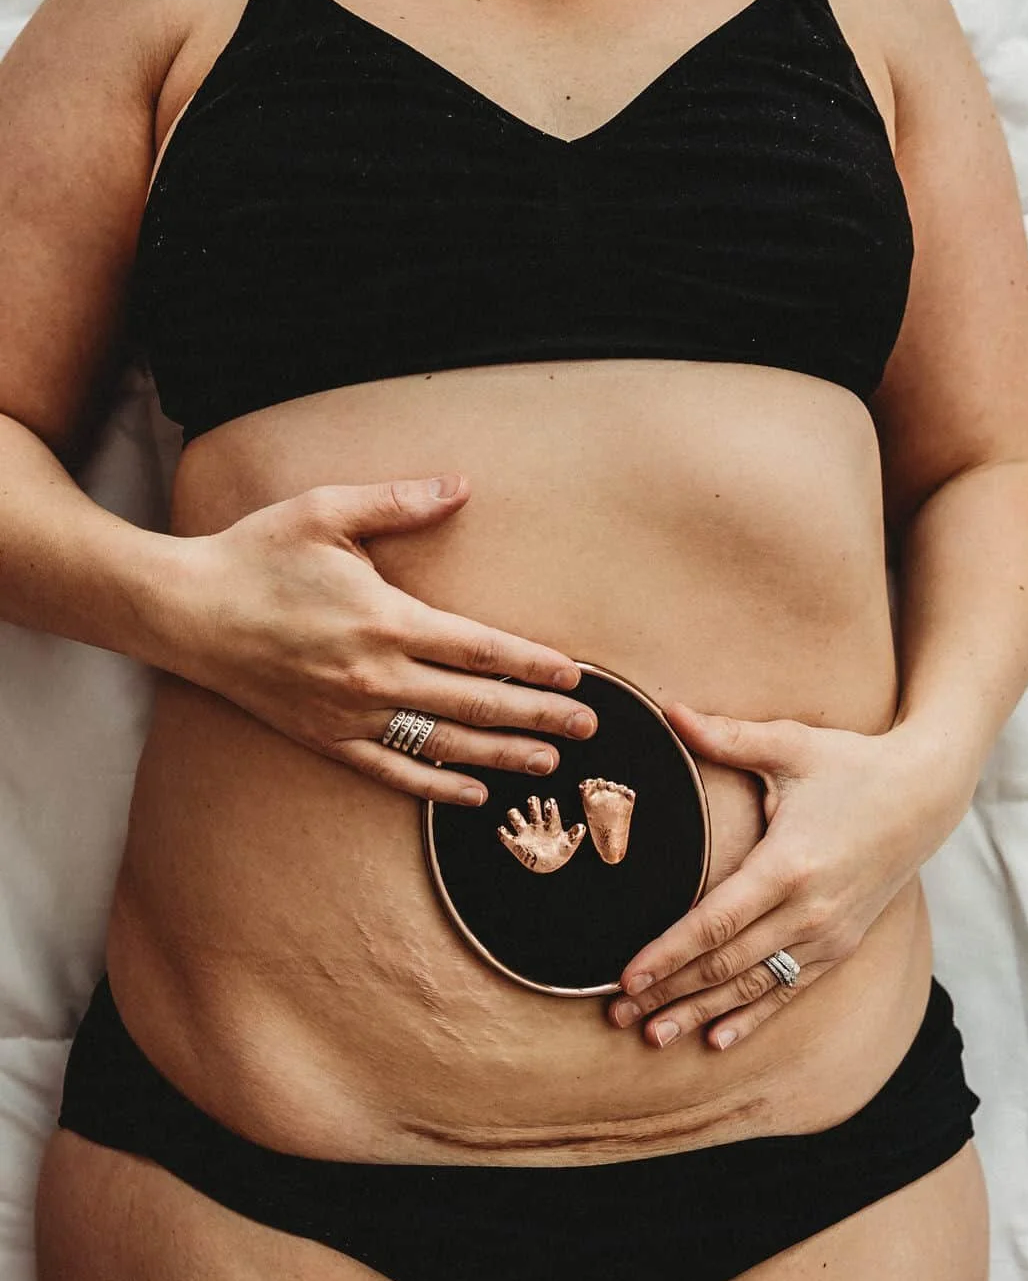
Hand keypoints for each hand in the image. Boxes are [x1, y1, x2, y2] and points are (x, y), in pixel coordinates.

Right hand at [173, 475, 596, 803]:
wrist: (186, 612)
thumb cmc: (256, 554)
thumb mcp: (326, 512)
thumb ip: (399, 501)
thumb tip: (462, 485)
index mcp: (386, 619)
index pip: (481, 649)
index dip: (533, 665)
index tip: (574, 677)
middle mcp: (376, 676)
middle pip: (476, 703)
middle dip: (539, 717)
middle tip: (588, 729)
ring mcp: (351, 715)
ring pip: (444, 745)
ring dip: (502, 755)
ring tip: (549, 764)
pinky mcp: (326, 739)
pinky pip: (392, 772)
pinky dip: (437, 787)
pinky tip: (474, 795)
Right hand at [497, 796, 585, 871]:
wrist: (548, 868)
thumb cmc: (559, 854)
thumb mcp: (569, 845)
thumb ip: (575, 836)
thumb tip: (581, 827)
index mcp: (550, 823)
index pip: (549, 808)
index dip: (549, 804)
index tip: (550, 803)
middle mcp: (537, 824)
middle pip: (532, 806)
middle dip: (532, 803)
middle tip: (533, 803)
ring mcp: (525, 833)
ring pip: (515, 816)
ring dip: (514, 814)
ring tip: (517, 817)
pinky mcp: (515, 843)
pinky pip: (504, 835)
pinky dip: (502, 832)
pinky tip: (504, 830)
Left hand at [608, 702, 965, 1049]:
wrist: (926, 795)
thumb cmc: (852, 764)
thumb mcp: (792, 744)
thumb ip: (727, 736)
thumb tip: (668, 710)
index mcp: (789, 865)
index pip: (715, 922)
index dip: (667, 954)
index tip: (625, 979)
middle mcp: (810, 911)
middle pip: (726, 965)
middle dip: (668, 992)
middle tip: (617, 1016)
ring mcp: (828, 935)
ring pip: (753, 987)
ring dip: (700, 1014)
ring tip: (653, 1038)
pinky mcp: (840, 946)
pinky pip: (788, 991)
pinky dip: (751, 1018)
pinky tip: (715, 1040)